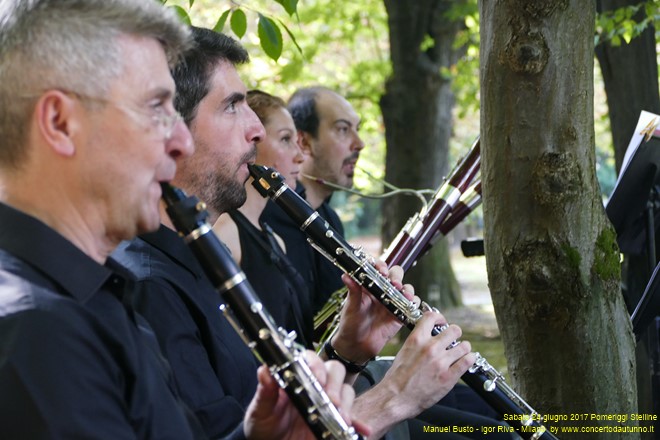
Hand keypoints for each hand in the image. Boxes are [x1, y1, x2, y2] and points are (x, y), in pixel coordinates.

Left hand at [243, 351, 370, 439]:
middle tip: (331, 400)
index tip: (317, 378)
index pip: (310, 360)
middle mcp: (314, 386)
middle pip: (334, 370)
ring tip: (342, 417)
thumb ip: (264, 392)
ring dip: (346, 402)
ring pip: (346, 390)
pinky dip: (359, 422)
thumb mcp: (259, 411)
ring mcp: (326, 402)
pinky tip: (362, 430)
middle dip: (335, 384)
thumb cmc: (263, 426)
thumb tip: (264, 369)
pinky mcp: (334, 419)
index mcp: (296, 378)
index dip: (316, 365)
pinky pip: (352, 417)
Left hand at [331, 262, 411, 363]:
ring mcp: (392, 302)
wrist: (356, 347)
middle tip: (394, 284)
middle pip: (395, 275)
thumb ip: (353, 291)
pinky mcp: (399, 314)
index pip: (377, 268)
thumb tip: (346, 275)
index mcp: (368, 286)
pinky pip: (411, 305)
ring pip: (405, 288)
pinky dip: (414, 302)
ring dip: (407, 289)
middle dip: (397, 276)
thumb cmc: (350, 325)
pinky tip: (410, 304)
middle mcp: (382, 291)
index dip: (381, 266)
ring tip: (404, 295)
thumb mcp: (351, 307)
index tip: (382, 271)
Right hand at [379, 311, 475, 417]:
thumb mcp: (404, 351)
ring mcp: (441, 362)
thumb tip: (426, 336)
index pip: (432, 317)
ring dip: (464, 348)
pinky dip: (469, 359)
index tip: (442, 323)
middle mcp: (430, 348)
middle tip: (454, 340)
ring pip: (464, 346)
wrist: (396, 397)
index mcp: (417, 339)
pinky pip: (468, 361)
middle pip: (454, 330)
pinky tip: (466, 361)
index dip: (440, 318)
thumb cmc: (397, 377)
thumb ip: (417, 342)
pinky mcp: (449, 376)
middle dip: (455, 334)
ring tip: (461, 352)